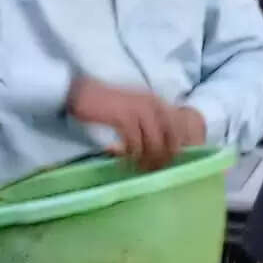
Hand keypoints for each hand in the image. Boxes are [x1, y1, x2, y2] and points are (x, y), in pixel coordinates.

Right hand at [67, 77, 208, 167]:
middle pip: (171, 138)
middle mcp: (153, 104)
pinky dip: (132, 156)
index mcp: (157, 102)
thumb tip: (163, 149)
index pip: (179, 128)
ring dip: (148, 160)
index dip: (177, 147)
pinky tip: (126, 160)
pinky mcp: (124, 117)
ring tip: (139, 168)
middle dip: (164, 157)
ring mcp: (140, 110)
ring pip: (155, 144)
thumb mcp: (135, 111)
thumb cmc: (107, 106)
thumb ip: (150, 125)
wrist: (82, 94)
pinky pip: (135, 144)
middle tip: (153, 169)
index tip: (168, 162)